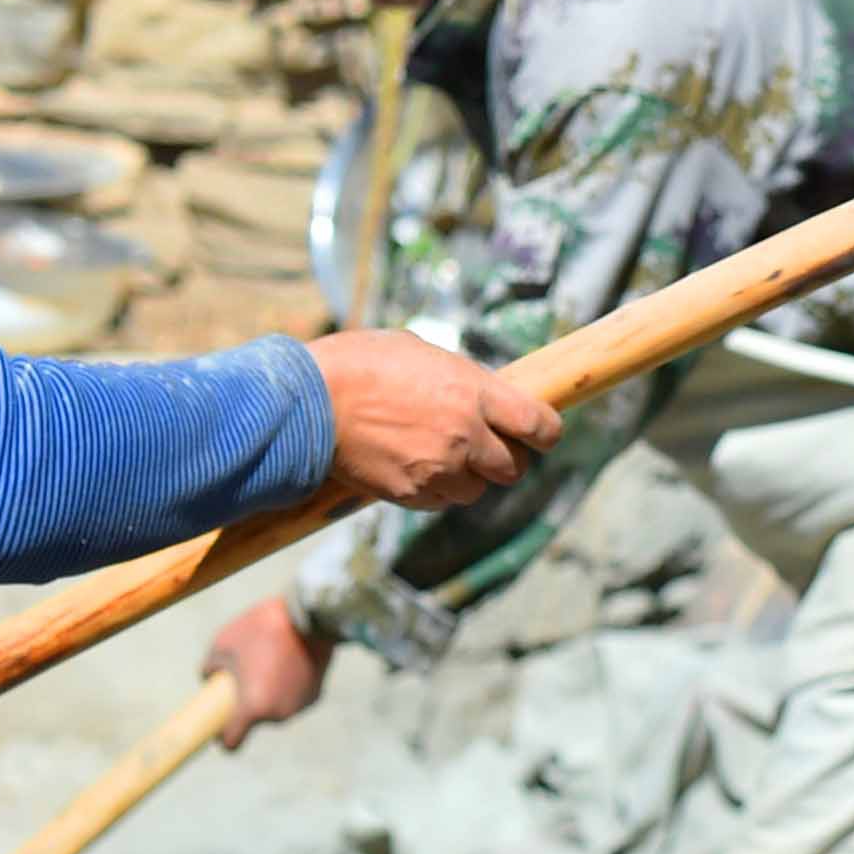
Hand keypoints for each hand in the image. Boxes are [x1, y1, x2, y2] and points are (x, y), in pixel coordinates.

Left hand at [205, 598, 331, 745]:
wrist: (309, 615)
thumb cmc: (261, 629)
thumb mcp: (222, 642)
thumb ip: (209, 668)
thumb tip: (208, 678)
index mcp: (253, 708)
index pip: (232, 743)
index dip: (223, 737)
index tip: (219, 726)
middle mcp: (278, 715)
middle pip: (255, 719)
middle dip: (248, 704)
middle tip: (244, 676)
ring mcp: (298, 707)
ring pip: (275, 708)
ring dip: (268, 694)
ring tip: (267, 663)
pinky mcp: (315, 695)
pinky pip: (293, 698)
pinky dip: (287, 686)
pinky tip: (287, 661)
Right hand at [306, 330, 559, 509]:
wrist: (308, 401)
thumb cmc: (360, 363)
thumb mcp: (421, 353)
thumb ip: (462, 380)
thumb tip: (487, 395)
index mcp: (473, 392)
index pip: (539, 425)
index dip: (546, 432)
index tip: (542, 433)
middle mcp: (464, 435)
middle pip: (515, 467)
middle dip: (507, 459)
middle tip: (490, 447)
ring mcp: (438, 469)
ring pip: (477, 490)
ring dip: (468, 477)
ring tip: (440, 453)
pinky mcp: (411, 494)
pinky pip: (441, 500)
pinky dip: (436, 489)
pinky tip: (414, 465)